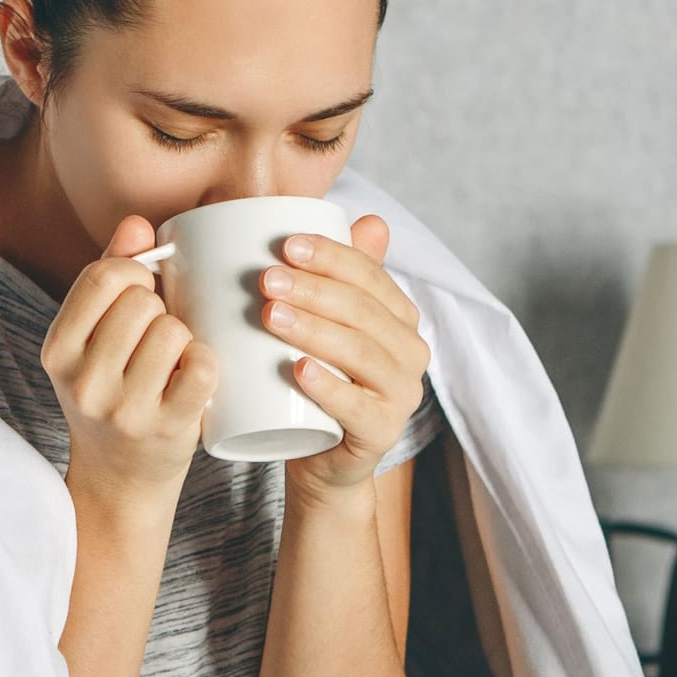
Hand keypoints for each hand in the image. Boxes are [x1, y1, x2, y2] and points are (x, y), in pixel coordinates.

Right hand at [41, 215, 219, 505]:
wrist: (119, 479)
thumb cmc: (112, 393)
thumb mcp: (93, 339)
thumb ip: (110, 276)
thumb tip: (138, 223)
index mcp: (58, 349)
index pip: (103, 277)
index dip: (135, 271)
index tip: (143, 290)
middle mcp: (83, 381)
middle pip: (141, 301)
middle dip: (159, 308)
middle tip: (157, 335)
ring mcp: (124, 409)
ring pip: (173, 330)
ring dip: (184, 336)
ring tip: (173, 359)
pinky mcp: (167, 429)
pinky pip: (202, 365)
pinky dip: (207, 362)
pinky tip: (195, 375)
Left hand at [257, 214, 430, 499]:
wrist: (320, 458)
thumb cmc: (317, 381)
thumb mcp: (325, 324)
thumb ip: (341, 276)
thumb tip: (369, 218)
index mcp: (400, 317)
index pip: (369, 275)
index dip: (330, 255)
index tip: (284, 244)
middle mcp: (410, 353)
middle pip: (363, 311)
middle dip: (313, 290)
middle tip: (265, 279)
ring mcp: (400, 395)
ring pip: (361, 354)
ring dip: (314, 330)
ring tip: (269, 316)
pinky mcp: (382, 433)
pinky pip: (357, 408)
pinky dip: (328, 387)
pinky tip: (298, 371)